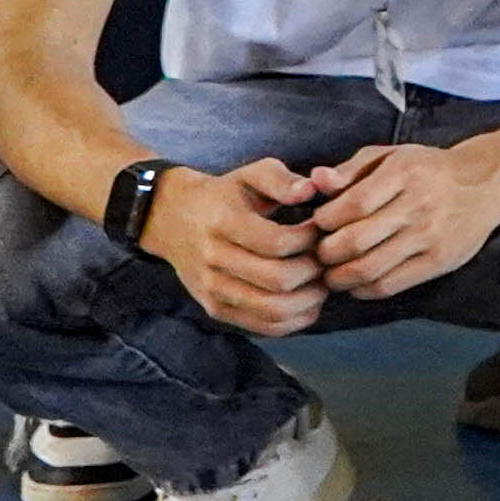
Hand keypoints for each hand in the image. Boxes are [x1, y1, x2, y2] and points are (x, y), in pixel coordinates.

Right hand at [148, 162, 330, 336]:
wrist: (172, 220)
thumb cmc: (224, 194)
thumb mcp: (250, 173)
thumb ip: (282, 178)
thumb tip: (311, 190)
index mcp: (223, 222)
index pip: (277, 242)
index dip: (309, 239)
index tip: (320, 229)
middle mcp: (214, 260)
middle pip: (278, 280)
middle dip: (314, 270)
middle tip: (326, 257)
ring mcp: (212, 289)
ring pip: (272, 310)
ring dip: (309, 299)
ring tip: (322, 280)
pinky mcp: (216, 309)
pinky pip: (263, 327)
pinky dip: (295, 320)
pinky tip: (309, 301)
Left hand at [306, 136, 499, 301]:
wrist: (487, 182)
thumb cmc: (428, 169)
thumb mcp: (391, 156)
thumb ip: (350, 169)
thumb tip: (315, 180)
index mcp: (404, 173)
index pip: (351, 205)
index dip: (324, 221)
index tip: (319, 225)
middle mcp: (418, 204)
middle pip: (355, 241)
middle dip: (326, 253)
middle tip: (319, 254)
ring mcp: (431, 235)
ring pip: (369, 269)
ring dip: (340, 277)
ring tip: (332, 273)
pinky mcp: (440, 260)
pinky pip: (390, 284)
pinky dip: (364, 290)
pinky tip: (357, 283)